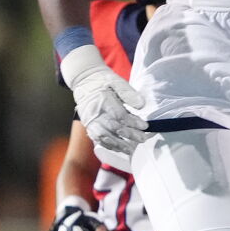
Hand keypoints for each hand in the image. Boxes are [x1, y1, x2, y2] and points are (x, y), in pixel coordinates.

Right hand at [59, 45, 148, 164]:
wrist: (84, 81)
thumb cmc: (102, 80)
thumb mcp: (116, 80)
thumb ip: (128, 92)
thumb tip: (141, 105)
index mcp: (103, 100)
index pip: (119, 115)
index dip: (133, 122)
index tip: (145, 126)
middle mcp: (95, 112)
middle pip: (113, 128)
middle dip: (129, 135)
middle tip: (143, 139)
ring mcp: (90, 120)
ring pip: (104, 136)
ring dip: (119, 144)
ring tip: (132, 150)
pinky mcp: (88, 125)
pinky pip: (97, 138)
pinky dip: (108, 145)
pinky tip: (118, 149)